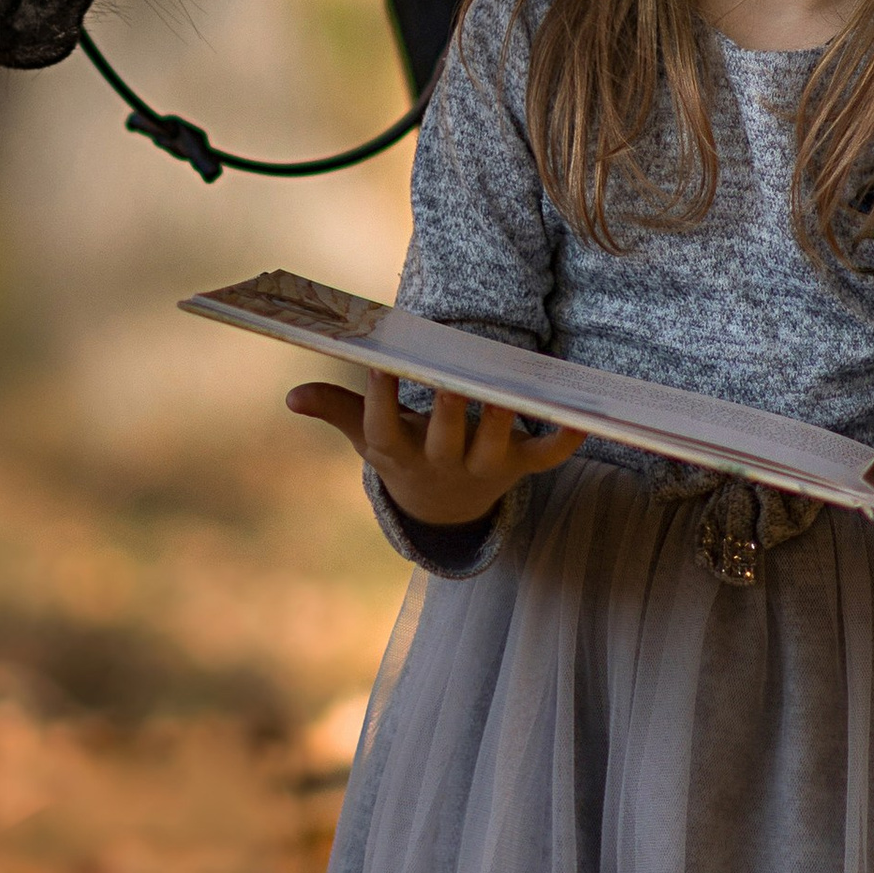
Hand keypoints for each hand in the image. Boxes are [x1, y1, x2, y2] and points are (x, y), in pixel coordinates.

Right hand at [286, 370, 586, 529]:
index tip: (381, 364)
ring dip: (503, 422)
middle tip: (453, 379)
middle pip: (446, 439)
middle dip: (450, 412)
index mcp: (400, 455)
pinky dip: (565, 439)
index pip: (384, 428)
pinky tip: (581, 417)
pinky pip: (546, 456)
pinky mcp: (520, 467)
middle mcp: (443, 466)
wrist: (444, 508)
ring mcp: (484, 468)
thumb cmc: (403, 452)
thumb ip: (335, 409)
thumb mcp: (367, 437)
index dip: (382, 400)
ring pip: (496, 447)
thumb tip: (292, 397)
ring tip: (509, 391)